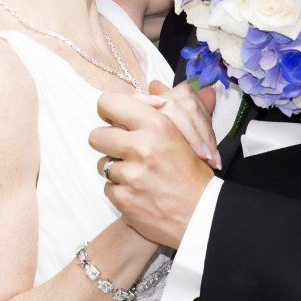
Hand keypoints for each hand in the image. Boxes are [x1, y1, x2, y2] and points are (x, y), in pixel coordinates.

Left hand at [90, 91, 215, 246]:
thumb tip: (154, 85)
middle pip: (96, 136)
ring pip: (103, 165)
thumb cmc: (195, 173)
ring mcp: (131, 176)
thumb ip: (164, 110)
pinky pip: (109, 189)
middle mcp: (141, 147)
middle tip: (125, 151)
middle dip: (109, 144)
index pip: (108, 103)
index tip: (117, 121)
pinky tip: (141, 193)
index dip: (110, 113)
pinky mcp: (124, 200)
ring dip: (117, 170)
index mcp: (157, 124)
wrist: (204, 215)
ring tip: (140, 175)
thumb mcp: (186, 133)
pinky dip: (122, 192)